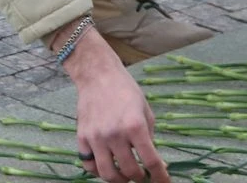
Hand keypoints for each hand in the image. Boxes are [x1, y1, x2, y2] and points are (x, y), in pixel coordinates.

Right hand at [58, 26, 169, 182]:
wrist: (98, 75)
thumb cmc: (126, 90)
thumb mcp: (145, 111)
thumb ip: (150, 137)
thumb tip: (157, 163)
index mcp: (135, 125)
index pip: (151, 161)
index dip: (160, 176)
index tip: (164, 182)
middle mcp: (115, 134)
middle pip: (130, 171)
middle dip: (140, 178)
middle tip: (143, 176)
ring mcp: (96, 137)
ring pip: (108, 174)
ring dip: (120, 180)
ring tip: (126, 176)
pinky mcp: (82, 138)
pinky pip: (89, 166)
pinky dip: (99, 172)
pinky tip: (108, 167)